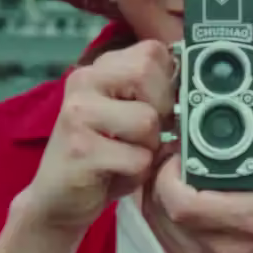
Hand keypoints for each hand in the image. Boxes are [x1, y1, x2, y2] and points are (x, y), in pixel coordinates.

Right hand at [19, 40, 176, 234]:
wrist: (57, 201)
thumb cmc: (102, 157)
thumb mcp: (126, 115)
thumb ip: (151, 92)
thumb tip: (194, 80)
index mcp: (97, 69)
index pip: (152, 51)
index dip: (167, 82)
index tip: (157, 107)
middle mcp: (84, 82)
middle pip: (147, 73)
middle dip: (160, 111)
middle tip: (142, 136)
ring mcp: (79, 114)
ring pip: (147, 120)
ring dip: (148, 148)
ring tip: (125, 157)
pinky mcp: (81, 149)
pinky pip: (138, 158)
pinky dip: (136, 173)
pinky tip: (114, 174)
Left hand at [142, 75, 252, 252]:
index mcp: (248, 220)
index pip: (184, 204)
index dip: (168, 176)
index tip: (177, 152)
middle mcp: (222, 247)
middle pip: (163, 210)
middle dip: (158, 178)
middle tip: (169, 156)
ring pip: (154, 221)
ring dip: (153, 191)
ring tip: (167, 170)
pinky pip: (158, 233)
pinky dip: (156, 209)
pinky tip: (168, 192)